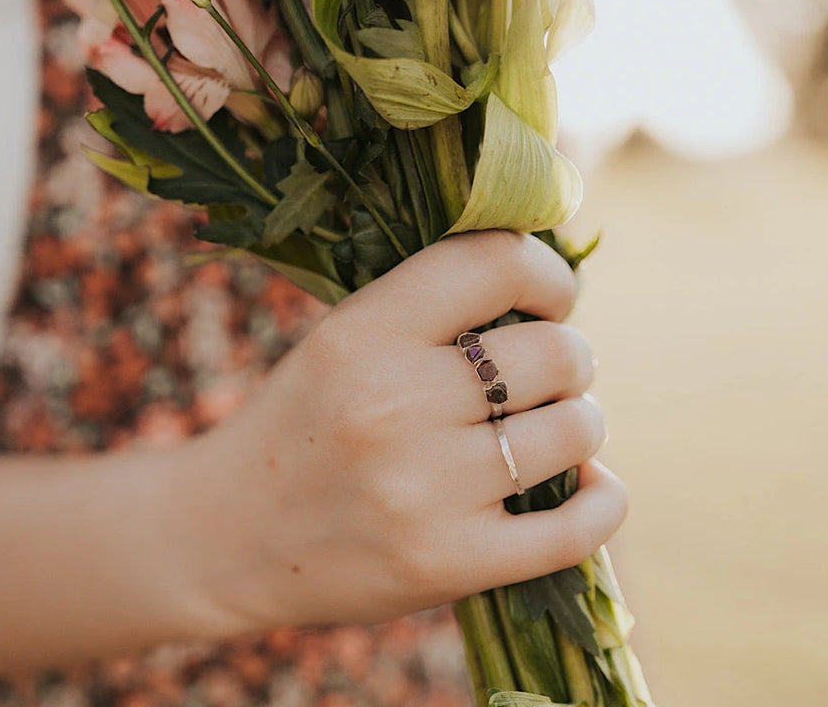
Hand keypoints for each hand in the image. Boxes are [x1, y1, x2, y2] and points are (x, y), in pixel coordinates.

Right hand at [176, 230, 627, 632]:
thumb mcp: (342, 340)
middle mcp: (396, 404)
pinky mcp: (448, 563)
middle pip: (558, 353)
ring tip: (548, 434)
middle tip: (543, 381)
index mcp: (365, 332)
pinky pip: (575, 529)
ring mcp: (424, 489)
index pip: (498, 263)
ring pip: (576, 430)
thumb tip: (558, 293)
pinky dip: (604, 501)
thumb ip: (433, 309)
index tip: (551, 300)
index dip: (548, 274)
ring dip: (579, 425)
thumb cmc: (300, 426)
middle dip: (570, 361)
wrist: (223, 537)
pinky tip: (595, 487)